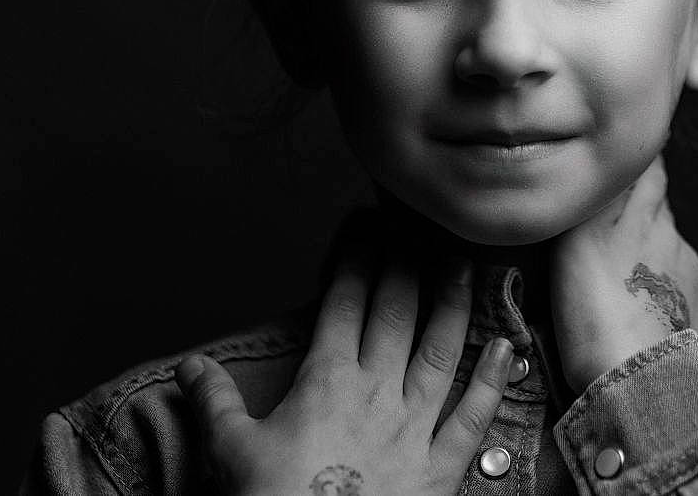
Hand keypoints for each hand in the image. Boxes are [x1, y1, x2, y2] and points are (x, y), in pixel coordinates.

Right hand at [175, 248, 513, 495]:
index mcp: (325, 382)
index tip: (365, 226)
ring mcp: (412, 430)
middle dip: (405, 266)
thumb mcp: (230, 453)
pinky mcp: (440, 470)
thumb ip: (214, 401)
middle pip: (395, 315)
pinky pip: (472, 419)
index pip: (343, 304)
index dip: (356, 260)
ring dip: (452, 305)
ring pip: (439, 353)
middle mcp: (375, 395)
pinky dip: (492, 381)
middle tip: (415, 230)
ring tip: (464, 264)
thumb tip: (190, 365)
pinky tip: (507, 347)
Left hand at [550, 154, 697, 392]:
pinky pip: (585, 192)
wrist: (647, 380)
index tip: (638, 204)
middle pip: (647, 188)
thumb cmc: (685, 373)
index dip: (650, 210)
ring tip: (591, 170)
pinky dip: (579, 186)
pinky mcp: (583, 237)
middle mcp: (660, 236)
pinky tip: (568, 179)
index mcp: (684, 259)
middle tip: (609, 179)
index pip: (664, 219)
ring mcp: (624, 230)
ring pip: (623, 179)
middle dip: (632, 180)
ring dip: (610, 175)